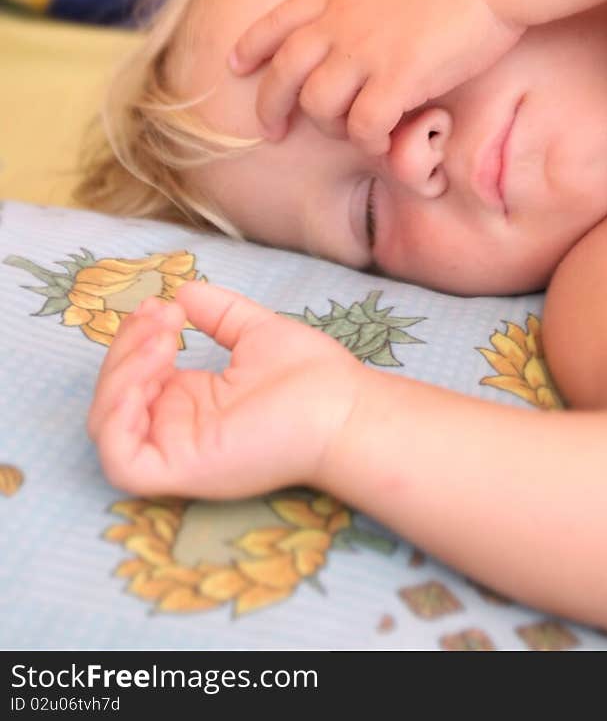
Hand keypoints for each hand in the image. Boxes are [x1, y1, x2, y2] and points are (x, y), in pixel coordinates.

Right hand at [88, 284, 359, 498]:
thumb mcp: (254, 332)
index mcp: (189, 402)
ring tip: (161, 340)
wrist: (343, 406)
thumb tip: (182, 291)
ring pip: (105, 426)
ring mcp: (176, 454)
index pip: (132, 377)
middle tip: (162, 316)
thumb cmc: (311, 376)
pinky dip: (117, 416)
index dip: (133, 339)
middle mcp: (176, 430)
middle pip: (112, 397)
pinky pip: (121, 460)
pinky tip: (149, 375)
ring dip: (119, 374)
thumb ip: (217, 314)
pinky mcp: (180, 473)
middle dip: (125, 348)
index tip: (162, 303)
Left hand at [229, 0, 523, 153]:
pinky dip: (368, 140)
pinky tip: (385, 141)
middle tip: (271, 131)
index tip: (235, 64)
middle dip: (270, 105)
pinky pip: (364, 126)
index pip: (280, 18)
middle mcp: (343, 23)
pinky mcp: (398, 79)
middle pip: (285, 72)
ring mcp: (367, 52)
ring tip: (353, 132)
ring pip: (319, 106)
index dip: (252, 43)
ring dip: (330, 126)